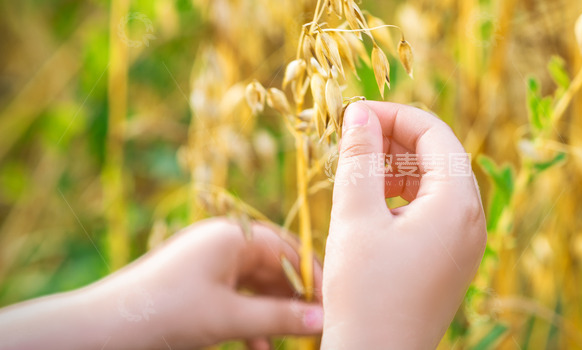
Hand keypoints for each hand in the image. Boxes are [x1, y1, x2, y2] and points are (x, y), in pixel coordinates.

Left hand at [0, 218, 322, 349]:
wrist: (100, 331)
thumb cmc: (166, 314)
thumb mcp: (229, 318)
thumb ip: (280, 317)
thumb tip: (324, 320)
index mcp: (232, 236)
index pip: (289, 250)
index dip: (314, 277)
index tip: (334, 304)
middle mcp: (223, 243)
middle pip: (275, 267)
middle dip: (296, 298)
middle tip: (318, 324)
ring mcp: (209, 263)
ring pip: (258, 286)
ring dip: (274, 313)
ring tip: (293, 340)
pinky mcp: (197, 285)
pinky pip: (237, 298)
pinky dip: (251, 320)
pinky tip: (260, 347)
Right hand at [321, 101, 486, 347]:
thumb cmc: (364, 292)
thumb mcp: (355, 217)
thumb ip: (359, 158)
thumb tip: (359, 112)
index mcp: (458, 204)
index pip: (434, 133)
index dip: (393, 115)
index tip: (353, 114)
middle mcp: (473, 220)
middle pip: (440, 156)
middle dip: (395, 140)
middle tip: (352, 138)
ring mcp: (466, 244)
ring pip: (436, 184)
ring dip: (398, 168)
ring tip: (357, 171)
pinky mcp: (452, 261)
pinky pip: (434, 212)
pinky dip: (404, 197)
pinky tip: (372, 204)